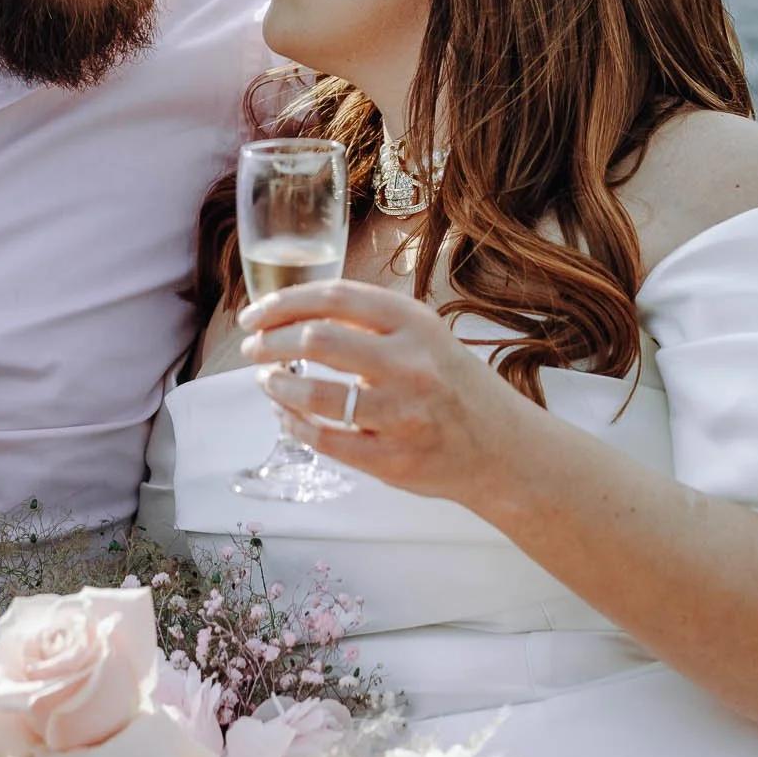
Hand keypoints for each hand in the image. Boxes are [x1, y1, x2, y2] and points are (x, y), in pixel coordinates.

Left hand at [241, 280, 526, 507]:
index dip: (284, 302)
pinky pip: (325, 440)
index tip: (255, 313)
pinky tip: (287, 415)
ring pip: (315, 394)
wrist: (504, 449)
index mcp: (416, 324)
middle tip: (253, 348)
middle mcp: (410, 364)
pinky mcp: (391, 458)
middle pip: (317, 339)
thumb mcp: (424, 338)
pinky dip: (294, 425)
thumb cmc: (455, 387)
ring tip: (268, 381)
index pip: (336, 298)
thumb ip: (370, 323)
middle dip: (270, 343)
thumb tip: (295, 313)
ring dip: (278, 385)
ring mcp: (401, 414)